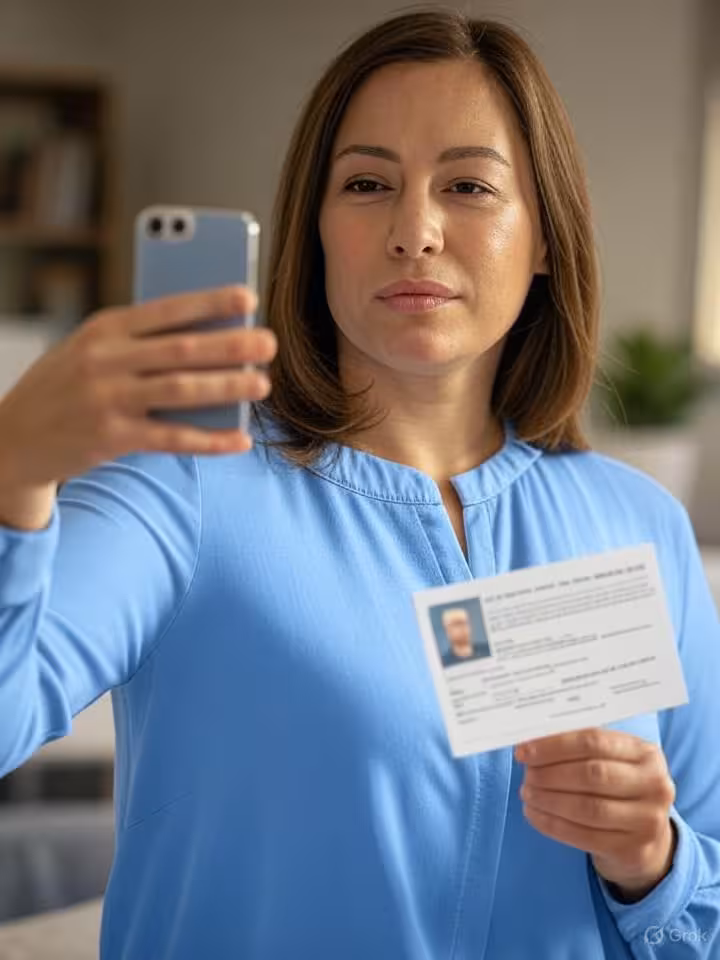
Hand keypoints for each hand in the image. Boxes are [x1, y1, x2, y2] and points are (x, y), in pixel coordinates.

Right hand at [0, 285, 276, 487]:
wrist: (13, 437)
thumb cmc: (66, 387)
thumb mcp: (91, 350)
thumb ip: (141, 343)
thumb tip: (210, 342)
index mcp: (104, 329)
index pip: (166, 309)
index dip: (209, 302)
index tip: (248, 296)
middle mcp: (105, 360)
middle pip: (180, 349)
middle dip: (230, 345)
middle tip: (270, 343)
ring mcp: (107, 399)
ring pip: (180, 390)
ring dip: (227, 387)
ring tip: (263, 384)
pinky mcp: (111, 437)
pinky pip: (171, 438)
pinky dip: (209, 440)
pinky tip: (240, 440)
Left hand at [515, 727, 676, 901]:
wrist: (645, 837)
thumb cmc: (619, 787)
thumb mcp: (612, 760)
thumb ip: (579, 747)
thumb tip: (532, 741)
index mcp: (646, 753)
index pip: (594, 741)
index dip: (555, 745)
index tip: (525, 750)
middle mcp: (655, 785)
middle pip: (592, 774)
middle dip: (551, 773)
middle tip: (527, 774)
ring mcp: (647, 820)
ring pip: (587, 808)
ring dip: (548, 800)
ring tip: (527, 793)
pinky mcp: (633, 850)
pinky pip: (583, 836)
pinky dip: (552, 824)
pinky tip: (534, 814)